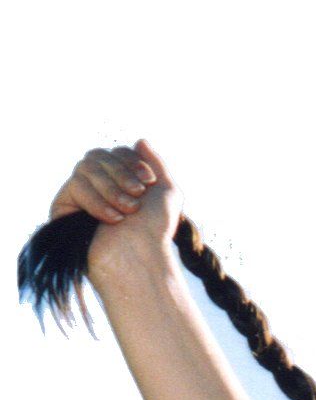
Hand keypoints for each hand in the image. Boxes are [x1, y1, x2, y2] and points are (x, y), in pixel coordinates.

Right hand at [49, 140, 182, 275]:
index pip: (115, 152)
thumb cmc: (155, 230)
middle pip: (98, 155)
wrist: (139, 258)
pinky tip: (113, 219)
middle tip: (137, 197)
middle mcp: (97, 185)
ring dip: (112, 188)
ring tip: (128, 212)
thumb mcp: (166, 191)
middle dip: (121, 174)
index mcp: (119, 181)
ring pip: (86, 166)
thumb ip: (155, 163)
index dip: (131, 161)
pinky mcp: (64, 208)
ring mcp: (79, 195)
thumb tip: (139, 140)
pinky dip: (97, 200)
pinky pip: (75, 185)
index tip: (148, 181)